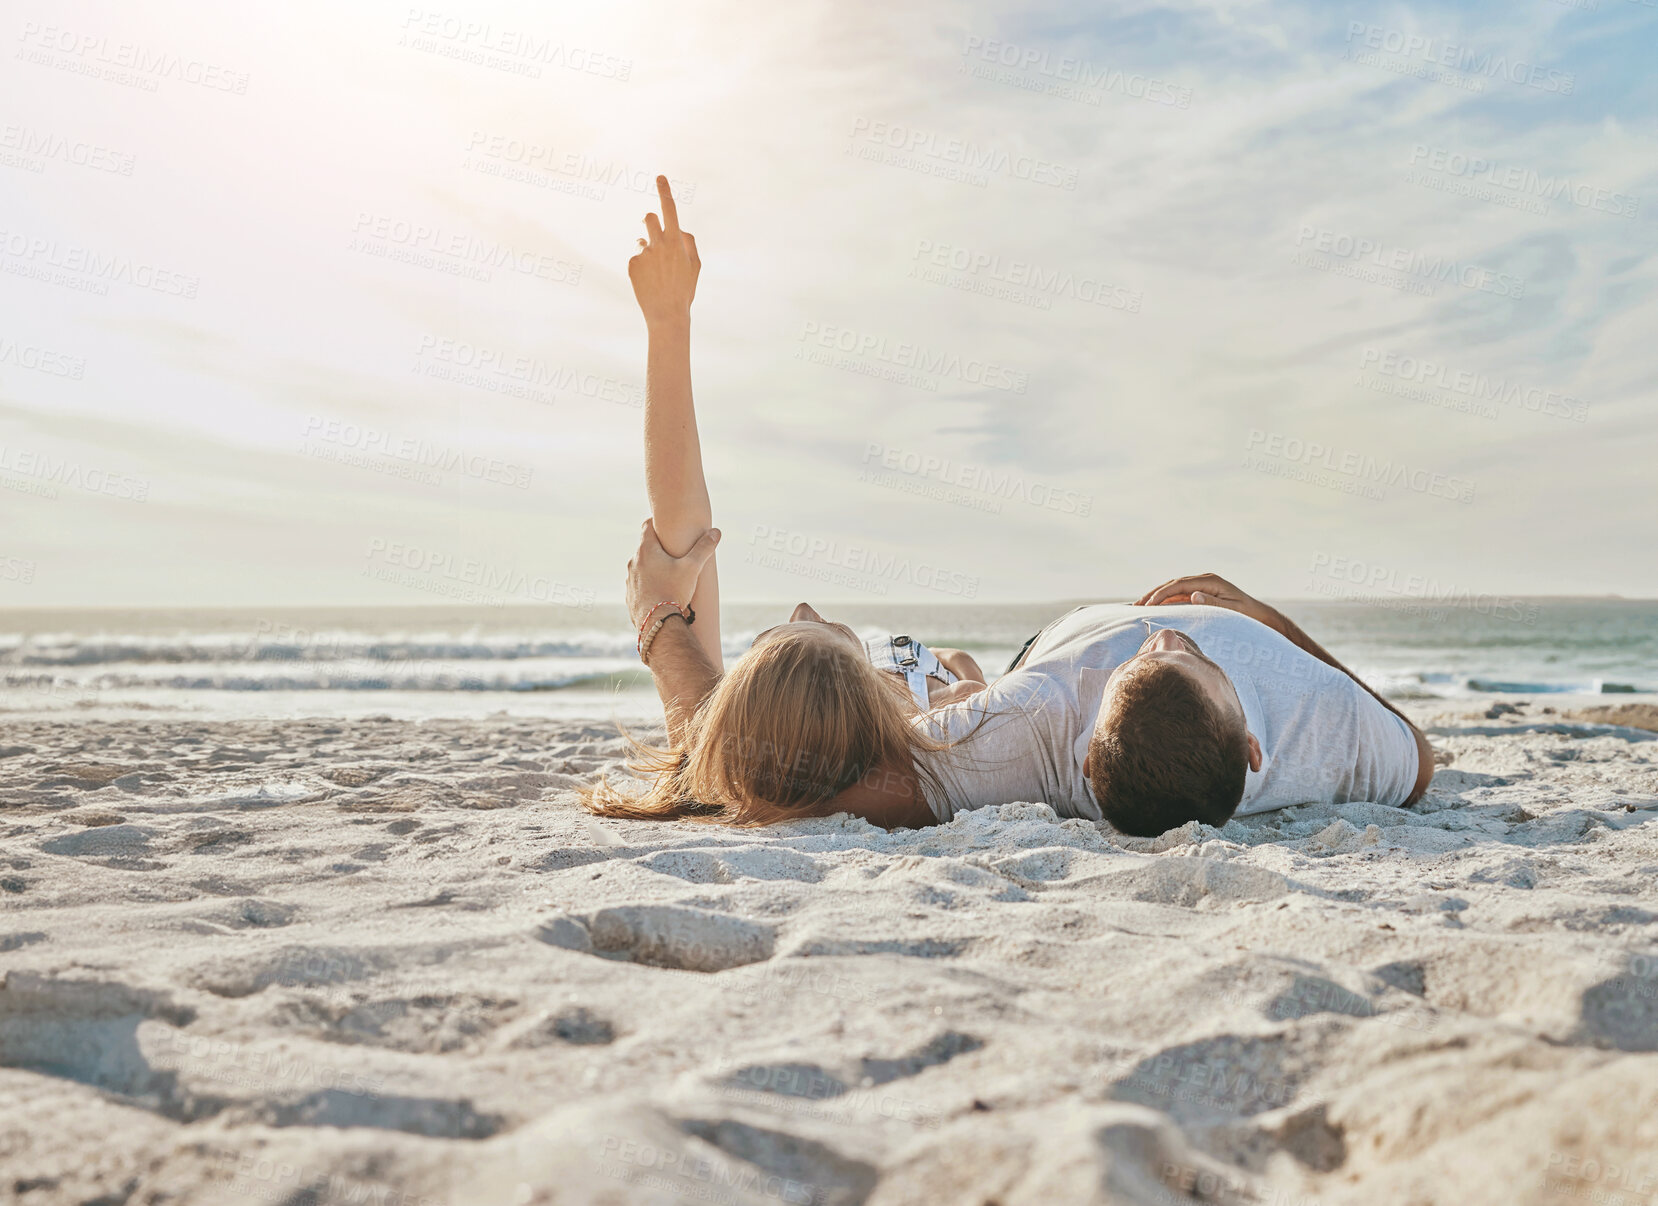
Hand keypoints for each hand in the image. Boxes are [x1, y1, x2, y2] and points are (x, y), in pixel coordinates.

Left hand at [627, 176, 698, 327]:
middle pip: (649, 218)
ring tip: (657, 272)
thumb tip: (678, 228)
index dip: (665, 192)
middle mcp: (658, 244)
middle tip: (654, 233)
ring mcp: (643, 254)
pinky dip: (642, 267)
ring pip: (643, 241)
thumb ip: (688, 243)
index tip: (660, 177)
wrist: (667, 314)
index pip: (669, 210)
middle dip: (651, 222)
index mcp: (675, 242)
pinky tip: (649, 282)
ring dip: (648, 248)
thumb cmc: (684, 290)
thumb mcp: (695, 266)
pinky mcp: (632, 264)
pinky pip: (637, 258)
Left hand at [627, 518, 718, 628]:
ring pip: (641, 567)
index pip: (647, 526)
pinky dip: (648, 585)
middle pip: (645, 547)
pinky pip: (639, 585)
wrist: (657, 623)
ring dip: (652, 567)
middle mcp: (634, 563)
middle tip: (673, 551)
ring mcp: (630, 580)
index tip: (667, 526)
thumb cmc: (673, 591)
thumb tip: (716, 532)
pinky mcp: (630, 596)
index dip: (657, 523)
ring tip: (668, 574)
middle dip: (658, 548)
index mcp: (646, 550)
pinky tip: (661, 592)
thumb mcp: (692, 567)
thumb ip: (704, 548)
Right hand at [1134, 573, 1286, 633]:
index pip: (1180, 585)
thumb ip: (1213, 603)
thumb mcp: (1232, 610)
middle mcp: (1204, 579)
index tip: (1149, 604)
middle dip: (1153, 594)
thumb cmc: (1247, 615)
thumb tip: (1193, 595)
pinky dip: (1165, 600)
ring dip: (1156, 596)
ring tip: (1139, 606)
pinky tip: (1154, 607)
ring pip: (1173, 588)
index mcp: (1210, 581)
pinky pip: (1178, 595)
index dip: (1162, 593)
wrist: (1260, 615)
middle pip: (1172, 584)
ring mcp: (1201, 585)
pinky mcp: (1201, 592)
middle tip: (1136, 606)